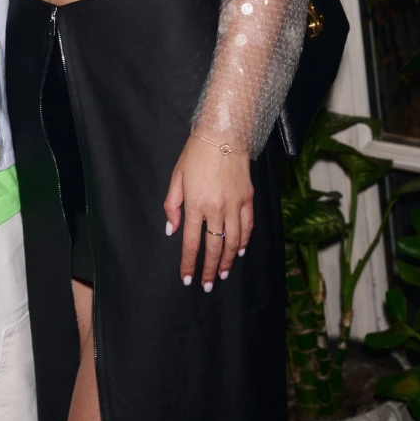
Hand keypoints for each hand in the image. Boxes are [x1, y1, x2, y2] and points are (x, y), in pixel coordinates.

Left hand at [164, 132, 253, 289]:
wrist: (223, 134)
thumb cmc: (196, 154)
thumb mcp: (176, 177)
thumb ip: (172, 205)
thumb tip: (171, 230)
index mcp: (195, 204)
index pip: (191, 243)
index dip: (188, 264)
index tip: (187, 279)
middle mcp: (216, 208)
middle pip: (215, 247)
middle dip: (211, 270)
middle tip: (209, 285)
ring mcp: (235, 204)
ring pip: (234, 241)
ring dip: (229, 261)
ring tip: (224, 273)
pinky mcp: (248, 198)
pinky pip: (247, 227)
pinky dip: (244, 242)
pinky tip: (240, 251)